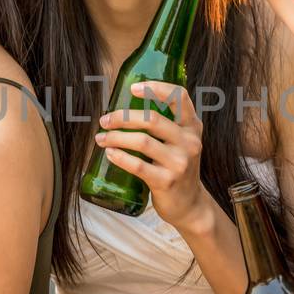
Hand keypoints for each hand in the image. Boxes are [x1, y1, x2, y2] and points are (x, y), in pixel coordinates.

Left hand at [93, 81, 208, 230]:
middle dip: (122, 117)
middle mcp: (189, 142)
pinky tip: (109, 154)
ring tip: (101, 138)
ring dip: (116, 137)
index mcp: (193, 126)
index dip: (156, 88)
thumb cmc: (177, 167)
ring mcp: (180, 163)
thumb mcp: (181, 142)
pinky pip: (138, 166)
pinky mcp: (167, 181)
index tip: (133, 88)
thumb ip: (165, 125)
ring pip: (142, 141)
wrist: (189, 205)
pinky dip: (120, 157)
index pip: (179, 97)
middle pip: (152, 119)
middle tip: (104, 120)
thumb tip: (126, 107)